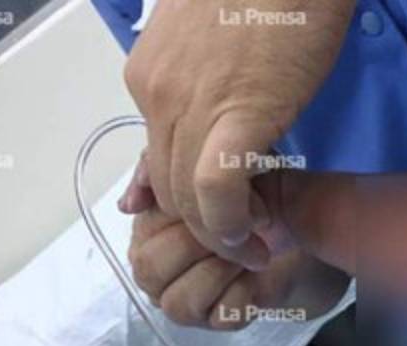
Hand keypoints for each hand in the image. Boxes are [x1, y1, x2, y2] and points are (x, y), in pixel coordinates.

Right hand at [121, 166, 347, 329]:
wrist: (298, 230)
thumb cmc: (250, 198)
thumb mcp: (212, 169)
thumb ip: (162, 173)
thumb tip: (126, 205)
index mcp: (145, 234)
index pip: (141, 233)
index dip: (180, 217)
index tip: (215, 202)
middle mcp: (155, 273)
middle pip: (150, 270)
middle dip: (196, 246)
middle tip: (237, 229)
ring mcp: (182, 301)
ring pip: (179, 303)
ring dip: (219, 272)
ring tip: (250, 251)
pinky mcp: (216, 322)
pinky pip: (220, 316)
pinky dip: (244, 292)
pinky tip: (257, 273)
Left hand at [124, 0, 354, 269]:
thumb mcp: (209, 40)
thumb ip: (191, 89)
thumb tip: (187, 138)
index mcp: (148, 76)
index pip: (157, 160)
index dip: (191, 199)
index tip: (226, 215)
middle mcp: (154, 94)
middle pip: (168, 187)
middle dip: (206, 226)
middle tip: (248, 239)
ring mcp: (188, 104)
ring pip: (187, 198)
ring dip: (222, 234)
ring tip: (256, 243)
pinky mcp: (235, 114)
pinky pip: (217, 190)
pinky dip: (234, 223)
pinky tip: (257, 232)